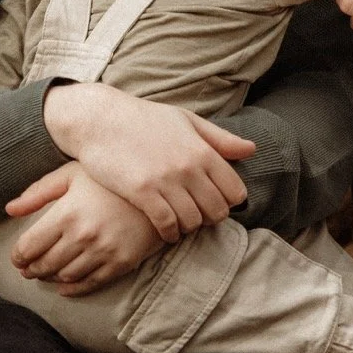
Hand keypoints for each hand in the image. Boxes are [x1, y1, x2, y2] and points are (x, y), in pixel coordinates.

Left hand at [5, 162, 165, 295]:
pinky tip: (64, 286)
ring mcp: (104, 252)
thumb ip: (39, 191)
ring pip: (65, 276)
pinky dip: (73, 289)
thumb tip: (9, 209)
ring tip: (45, 275)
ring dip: (50, 279)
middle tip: (27, 270)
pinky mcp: (122, 263)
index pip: (29, 246)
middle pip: (45, 264)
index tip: (17, 258)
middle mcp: (83, 236)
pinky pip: (90, 283)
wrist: (157, 189)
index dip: (18, 256)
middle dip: (32, 270)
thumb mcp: (72, 175)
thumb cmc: (109, 180)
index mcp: (67, 213)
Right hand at [42, 86, 255, 242]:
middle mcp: (189, 167)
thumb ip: (220, 139)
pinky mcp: (142, 193)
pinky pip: (166, 224)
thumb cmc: (144, 119)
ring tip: (182, 224)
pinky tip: (166, 232)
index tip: (218, 203)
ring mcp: (165, 181)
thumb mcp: (186, 121)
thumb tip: (251, 150)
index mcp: (203, 150)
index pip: (235, 190)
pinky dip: (170, 234)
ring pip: (193, 221)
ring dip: (190, 227)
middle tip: (200, 217)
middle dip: (212, 218)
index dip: (230, 202)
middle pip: (217, 210)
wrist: (100, 119)